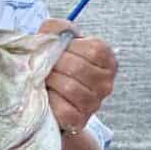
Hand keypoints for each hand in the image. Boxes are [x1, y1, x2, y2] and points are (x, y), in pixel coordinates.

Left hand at [38, 18, 116, 133]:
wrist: (47, 99)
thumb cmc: (54, 65)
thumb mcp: (56, 40)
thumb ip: (58, 28)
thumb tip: (57, 33)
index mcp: (106, 58)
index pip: (92, 49)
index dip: (68, 48)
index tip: (56, 52)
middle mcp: (106, 82)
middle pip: (78, 68)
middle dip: (54, 65)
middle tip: (45, 68)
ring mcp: (95, 103)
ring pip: (71, 88)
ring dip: (51, 83)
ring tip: (44, 81)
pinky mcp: (80, 120)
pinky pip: (65, 109)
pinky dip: (51, 102)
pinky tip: (47, 97)